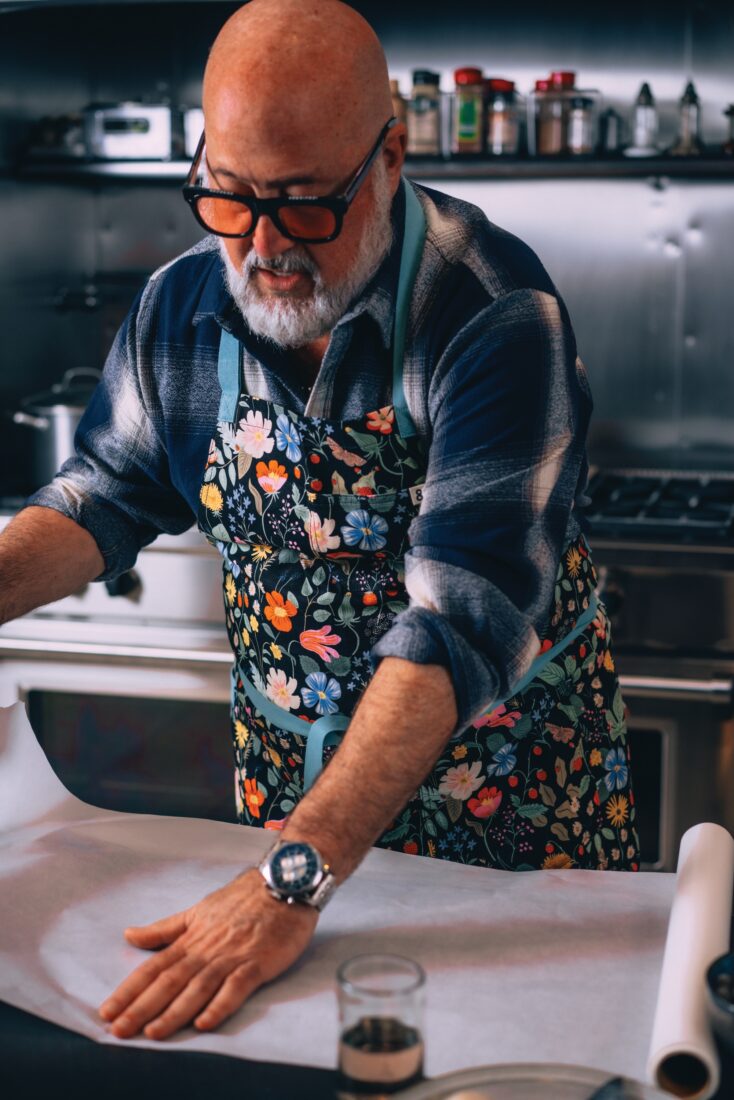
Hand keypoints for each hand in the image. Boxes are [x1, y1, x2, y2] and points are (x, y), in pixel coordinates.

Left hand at [98, 867, 317, 1039]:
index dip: (129, 991)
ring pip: (198, 987)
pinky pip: (236, 987)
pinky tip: (204, 1023)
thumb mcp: (197, 911)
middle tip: (118, 1030)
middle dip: (142, 1007)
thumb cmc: (242, 898)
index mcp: (190, 939)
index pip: (153, 967)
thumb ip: (165, 929)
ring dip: (174, 1011)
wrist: (282, 882)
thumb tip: (129, 935)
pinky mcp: (257, 963)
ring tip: (153, 1033)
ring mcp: (232, 957)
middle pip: (169, 981)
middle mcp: (206, 950)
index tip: (107, 1012)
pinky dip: (220, 1005)